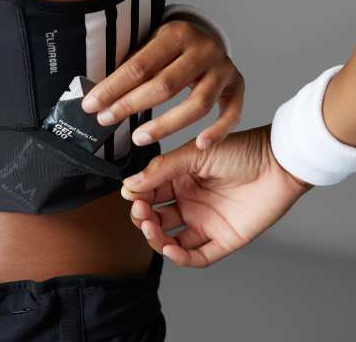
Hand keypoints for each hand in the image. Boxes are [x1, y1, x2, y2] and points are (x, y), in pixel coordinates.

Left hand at [81, 20, 243, 149]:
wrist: (206, 40)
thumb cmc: (171, 49)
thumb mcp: (150, 46)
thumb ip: (130, 67)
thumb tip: (97, 96)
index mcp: (177, 33)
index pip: (139, 65)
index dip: (113, 88)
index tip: (91, 105)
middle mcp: (204, 49)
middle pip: (166, 85)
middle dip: (130, 105)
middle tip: (106, 120)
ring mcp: (223, 68)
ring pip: (198, 103)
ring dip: (166, 125)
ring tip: (137, 138)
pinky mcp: (237, 85)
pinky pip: (232, 112)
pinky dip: (219, 130)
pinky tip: (200, 144)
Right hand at [121, 125, 310, 267]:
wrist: (279, 162)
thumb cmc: (243, 151)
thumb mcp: (195, 154)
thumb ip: (162, 169)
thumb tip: (130, 184)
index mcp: (182, 180)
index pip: (151, 193)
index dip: (138, 196)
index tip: (130, 194)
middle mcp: (191, 201)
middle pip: (157, 218)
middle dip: (143, 218)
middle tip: (141, 212)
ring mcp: (206, 221)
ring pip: (172, 239)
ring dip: (156, 238)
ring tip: (151, 228)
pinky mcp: (223, 238)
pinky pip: (198, 255)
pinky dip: (181, 257)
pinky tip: (170, 248)